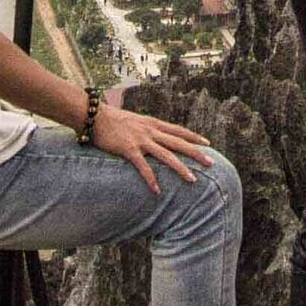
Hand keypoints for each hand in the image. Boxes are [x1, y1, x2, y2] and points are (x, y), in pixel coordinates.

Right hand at [90, 88, 212, 191]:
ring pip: (166, 155)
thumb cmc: (111, 119)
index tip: (207, 143)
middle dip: (196, 153)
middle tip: (211, 163)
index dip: (194, 137)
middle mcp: (150, 131)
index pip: (178, 130)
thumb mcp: (134, 120)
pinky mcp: (128, 149)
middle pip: (179, 143)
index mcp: (152, 123)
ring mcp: (140, 140)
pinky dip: (151, 179)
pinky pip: (143, 166)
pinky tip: (157, 190)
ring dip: (181, 168)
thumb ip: (145, 127)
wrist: (94, 115)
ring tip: (193, 180)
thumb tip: (154, 134)